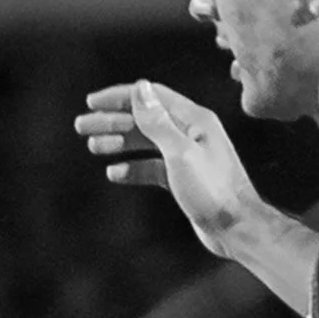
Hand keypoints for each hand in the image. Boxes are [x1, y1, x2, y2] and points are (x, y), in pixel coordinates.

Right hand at [75, 82, 262, 256]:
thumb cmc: (214, 191)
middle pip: (144, 119)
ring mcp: (187, 156)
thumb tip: (139, 88)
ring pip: (145, 143)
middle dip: (112, 120)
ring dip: (118, 142)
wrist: (237, 229)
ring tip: (93, 146)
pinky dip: (132, 168)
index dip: (120, 97)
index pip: (151, 97)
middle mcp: (191, 133)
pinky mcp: (183, 179)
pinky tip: (115, 172)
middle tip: (81, 126)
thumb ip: (157, 121)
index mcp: (194, 120)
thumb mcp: (180, 153)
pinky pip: (151, 167)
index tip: (92, 102)